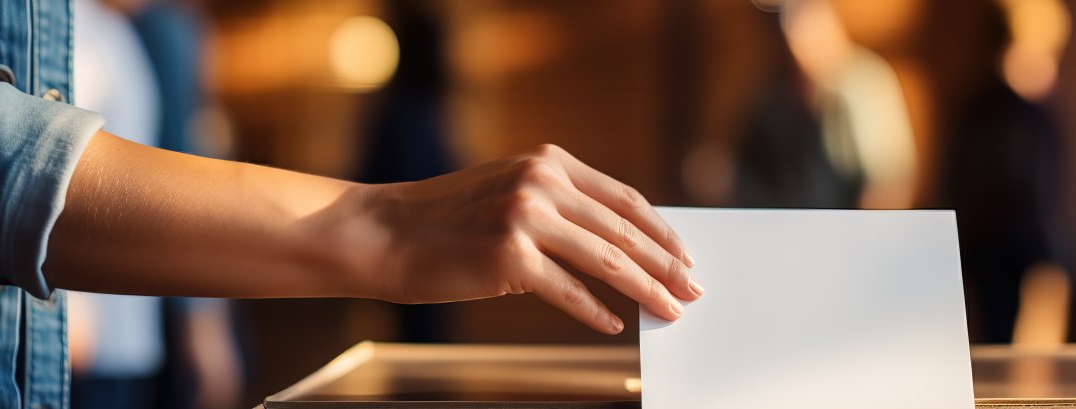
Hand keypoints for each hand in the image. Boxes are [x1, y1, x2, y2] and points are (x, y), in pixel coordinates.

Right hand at [348, 144, 702, 333]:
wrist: (383, 232)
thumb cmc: (447, 220)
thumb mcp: (509, 191)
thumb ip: (559, 204)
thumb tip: (619, 243)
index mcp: (547, 162)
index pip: (623, 199)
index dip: (661, 231)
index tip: (685, 256)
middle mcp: (541, 182)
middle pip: (623, 231)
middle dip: (665, 265)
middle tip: (692, 291)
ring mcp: (525, 217)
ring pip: (606, 260)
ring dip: (645, 289)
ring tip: (668, 310)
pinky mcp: (509, 256)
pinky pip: (568, 290)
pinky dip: (595, 311)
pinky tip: (614, 324)